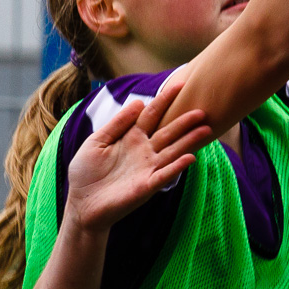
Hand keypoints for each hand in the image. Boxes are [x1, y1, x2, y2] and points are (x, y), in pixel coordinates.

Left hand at [64, 80, 212, 232]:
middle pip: (168, 132)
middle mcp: (143, 151)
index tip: (179, 85)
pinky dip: (177, 166)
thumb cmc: (86, 173)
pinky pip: (165, 174)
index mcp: (131, 137)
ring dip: (189, 141)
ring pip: (172, 151)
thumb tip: (138, 102)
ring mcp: (147, 168)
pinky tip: (190, 158)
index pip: (151, 114)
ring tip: (206, 130)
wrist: (82, 204)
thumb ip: (117, 123)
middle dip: (184, 121)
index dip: (164, 100)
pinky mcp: (146, 186)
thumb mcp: (97, 141)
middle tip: (202, 110)